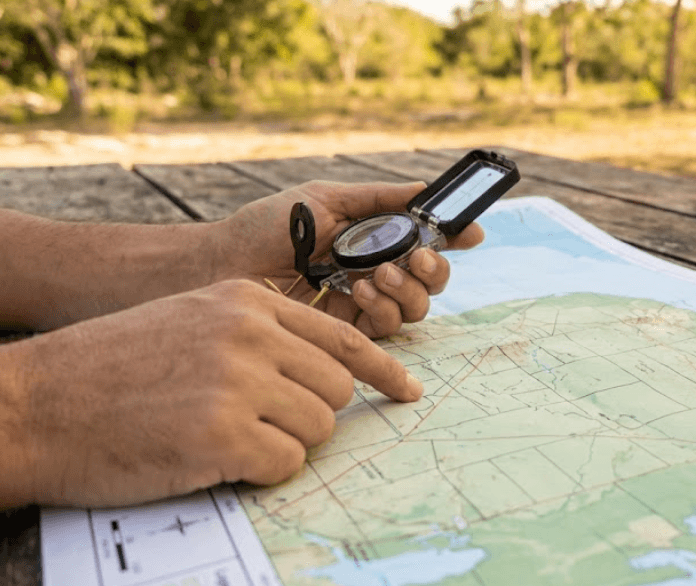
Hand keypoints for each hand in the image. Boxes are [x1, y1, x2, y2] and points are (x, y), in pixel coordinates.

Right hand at [8, 280, 421, 507]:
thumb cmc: (112, 369)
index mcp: (246, 301)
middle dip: (308, 415)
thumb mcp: (190, 322)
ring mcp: (238, 382)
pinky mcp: (223, 434)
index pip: (342, 336)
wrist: (34, 404)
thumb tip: (329, 371)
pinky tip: (212, 456)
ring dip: (281, 443)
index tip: (410, 391)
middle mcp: (250, 333)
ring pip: (318, 428)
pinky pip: (286, 463)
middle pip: (336, 389)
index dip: (381, 369)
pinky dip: (259, 470)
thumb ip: (258, 334)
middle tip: (257, 423)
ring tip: (223, 436)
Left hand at [209, 181, 484, 337]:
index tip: (472, 234)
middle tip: (420, 258)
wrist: (223, 261)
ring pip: (416, 309)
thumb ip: (378, 198)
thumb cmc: (268, 226)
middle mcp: (376, 272)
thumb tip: (426, 188)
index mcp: (375, 238)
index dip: (454, 239)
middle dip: (436, 271)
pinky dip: (382, 309)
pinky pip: (385, 328)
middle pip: (431, 281)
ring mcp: (362, 304)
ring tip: (378, 274)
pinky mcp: (345, 332)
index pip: (426, 241)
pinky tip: (359, 290)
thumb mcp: (326, 199)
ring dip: (408, 291)